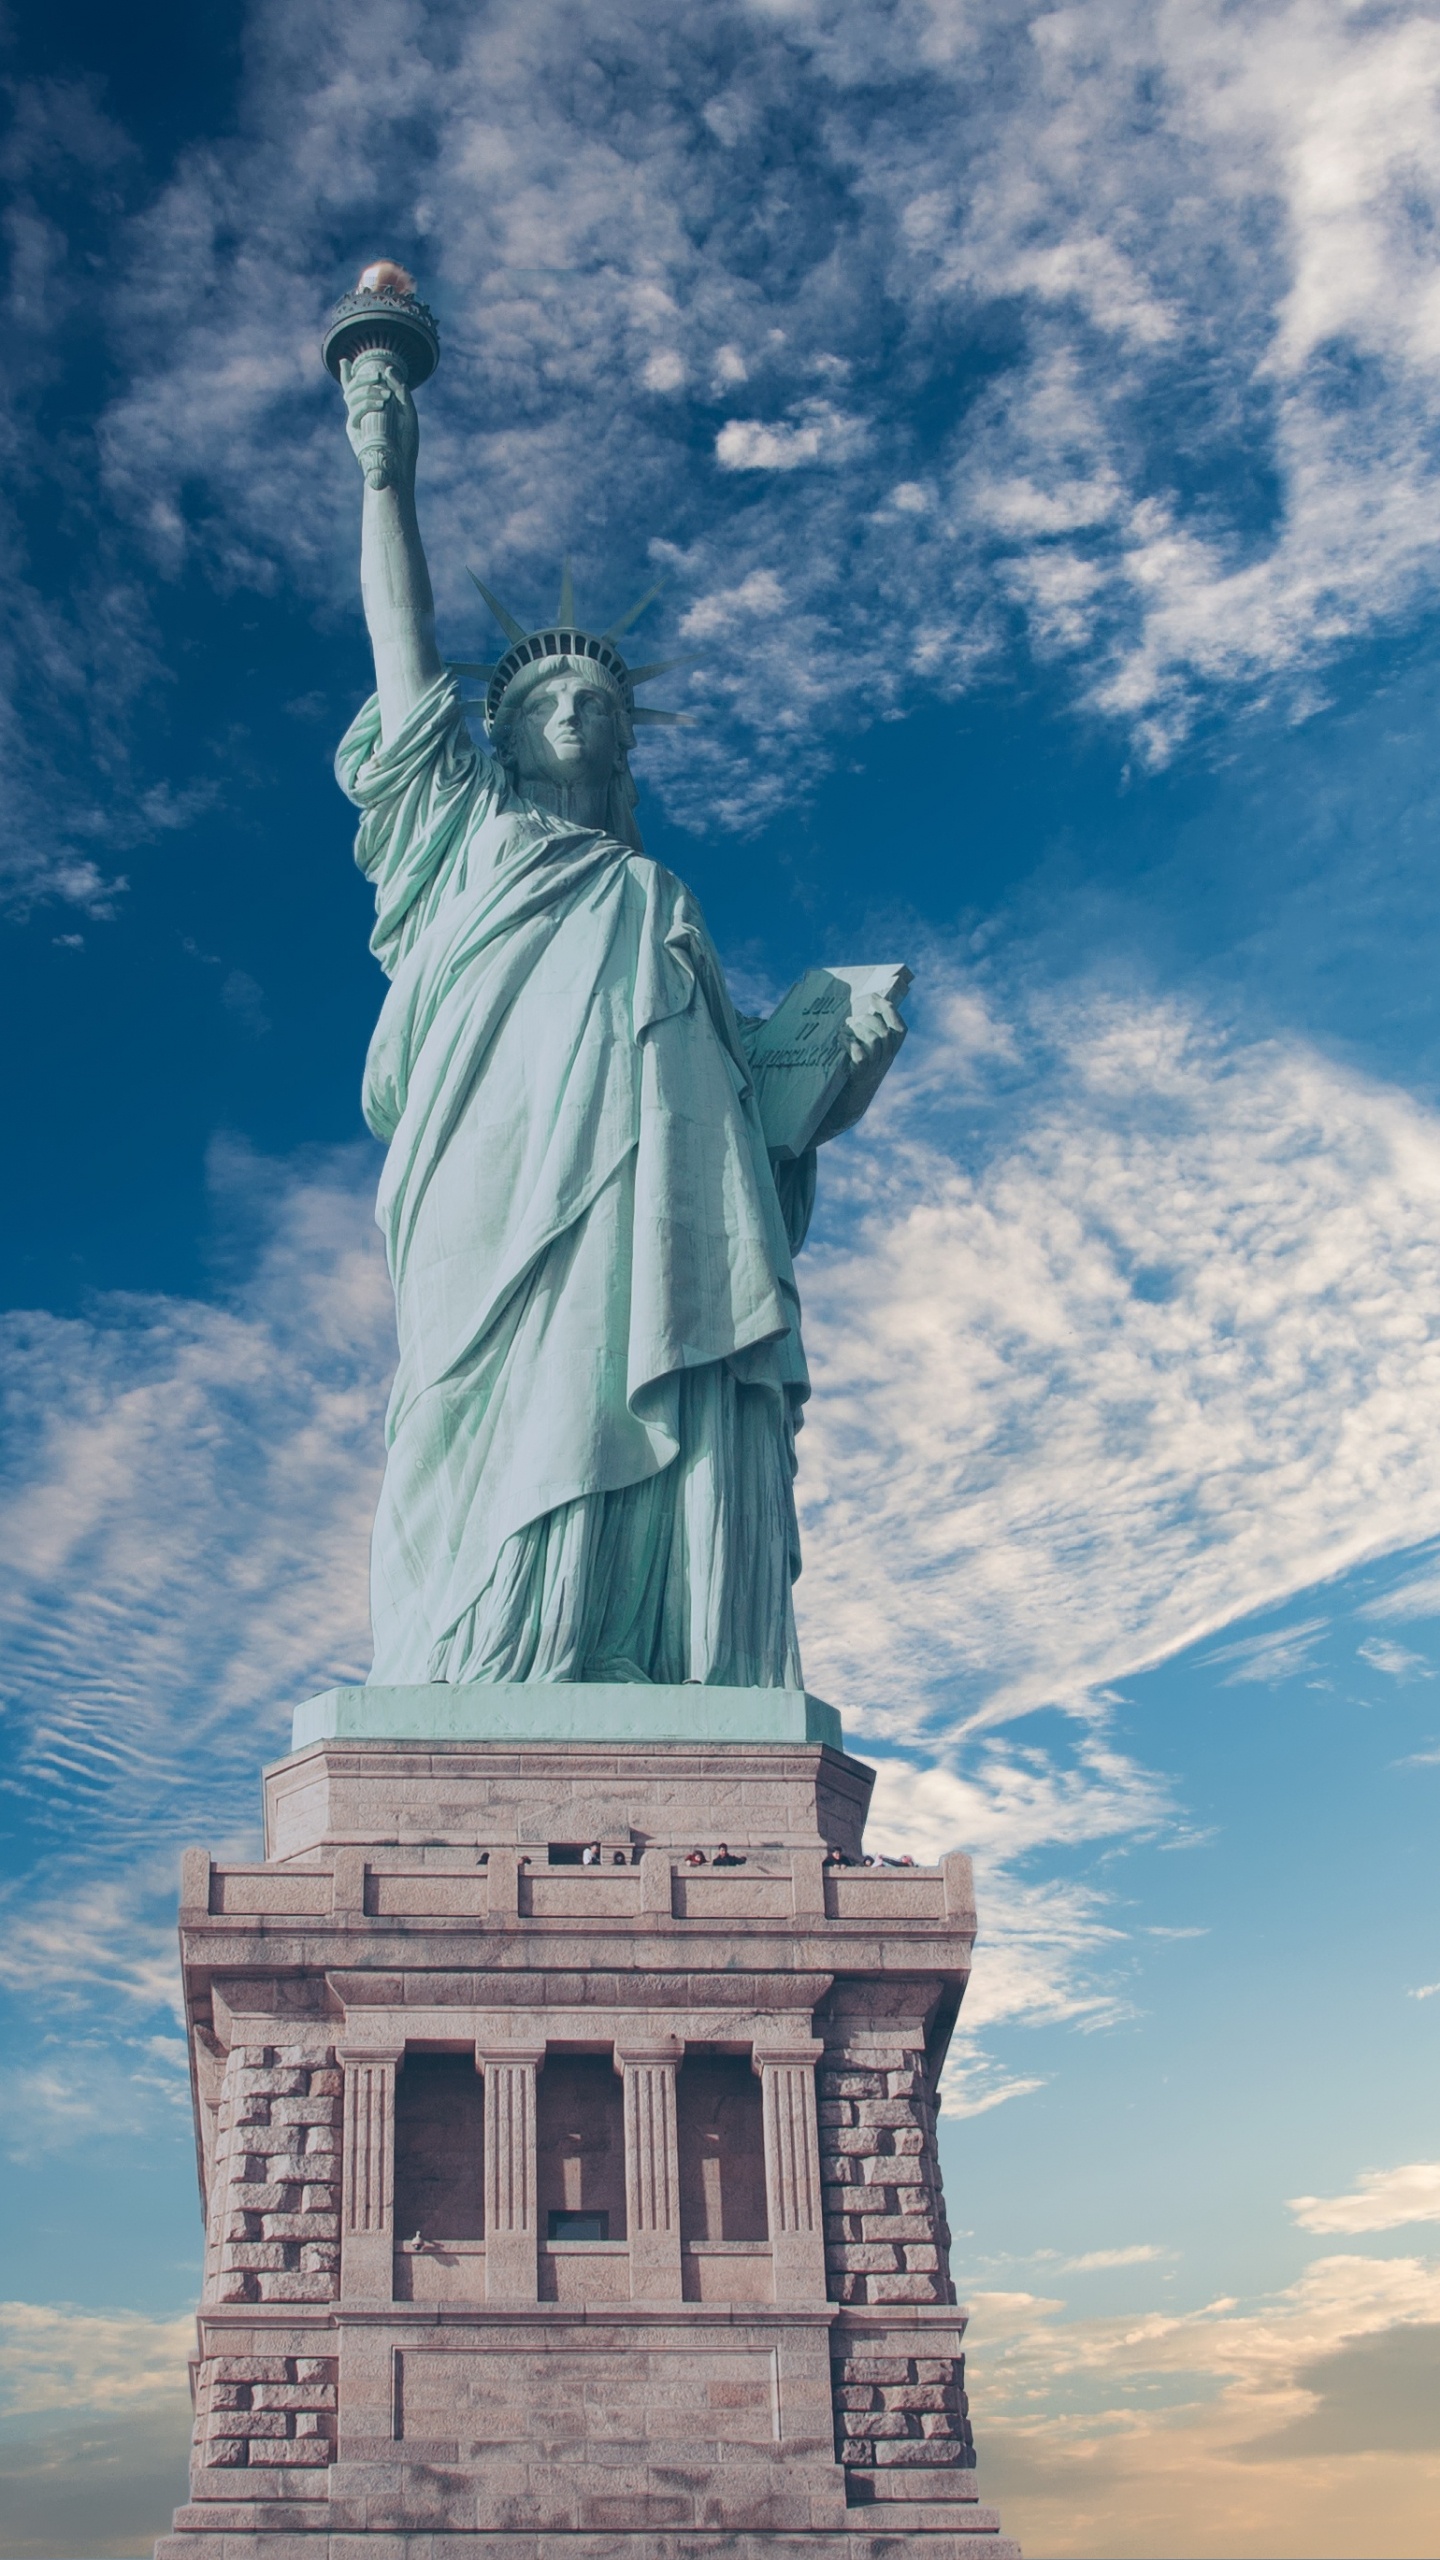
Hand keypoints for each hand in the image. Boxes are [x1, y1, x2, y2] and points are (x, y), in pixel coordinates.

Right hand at [340, 349, 417, 492]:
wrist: (400, 468)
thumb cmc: (405, 443)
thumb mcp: (408, 413)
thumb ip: (401, 390)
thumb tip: (389, 368)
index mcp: (370, 408)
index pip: (355, 388)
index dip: (346, 375)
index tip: (344, 361)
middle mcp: (359, 413)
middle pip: (351, 388)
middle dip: (363, 377)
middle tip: (378, 375)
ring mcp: (355, 421)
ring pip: (351, 396)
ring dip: (368, 390)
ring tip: (386, 396)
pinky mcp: (354, 431)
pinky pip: (354, 412)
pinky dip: (367, 404)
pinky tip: (380, 405)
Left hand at [814, 997, 906, 1142]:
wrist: (847, 1108)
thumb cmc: (853, 1076)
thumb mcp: (867, 1056)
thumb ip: (868, 1038)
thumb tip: (861, 1012)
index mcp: (890, 1053)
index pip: (900, 1029)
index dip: (889, 1010)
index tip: (874, 997)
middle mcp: (886, 1061)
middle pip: (887, 1032)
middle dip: (869, 1019)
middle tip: (852, 1019)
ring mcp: (874, 1069)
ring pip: (876, 1041)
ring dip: (859, 1029)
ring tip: (844, 1029)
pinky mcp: (860, 1076)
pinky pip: (860, 1055)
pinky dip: (850, 1043)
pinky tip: (840, 1040)